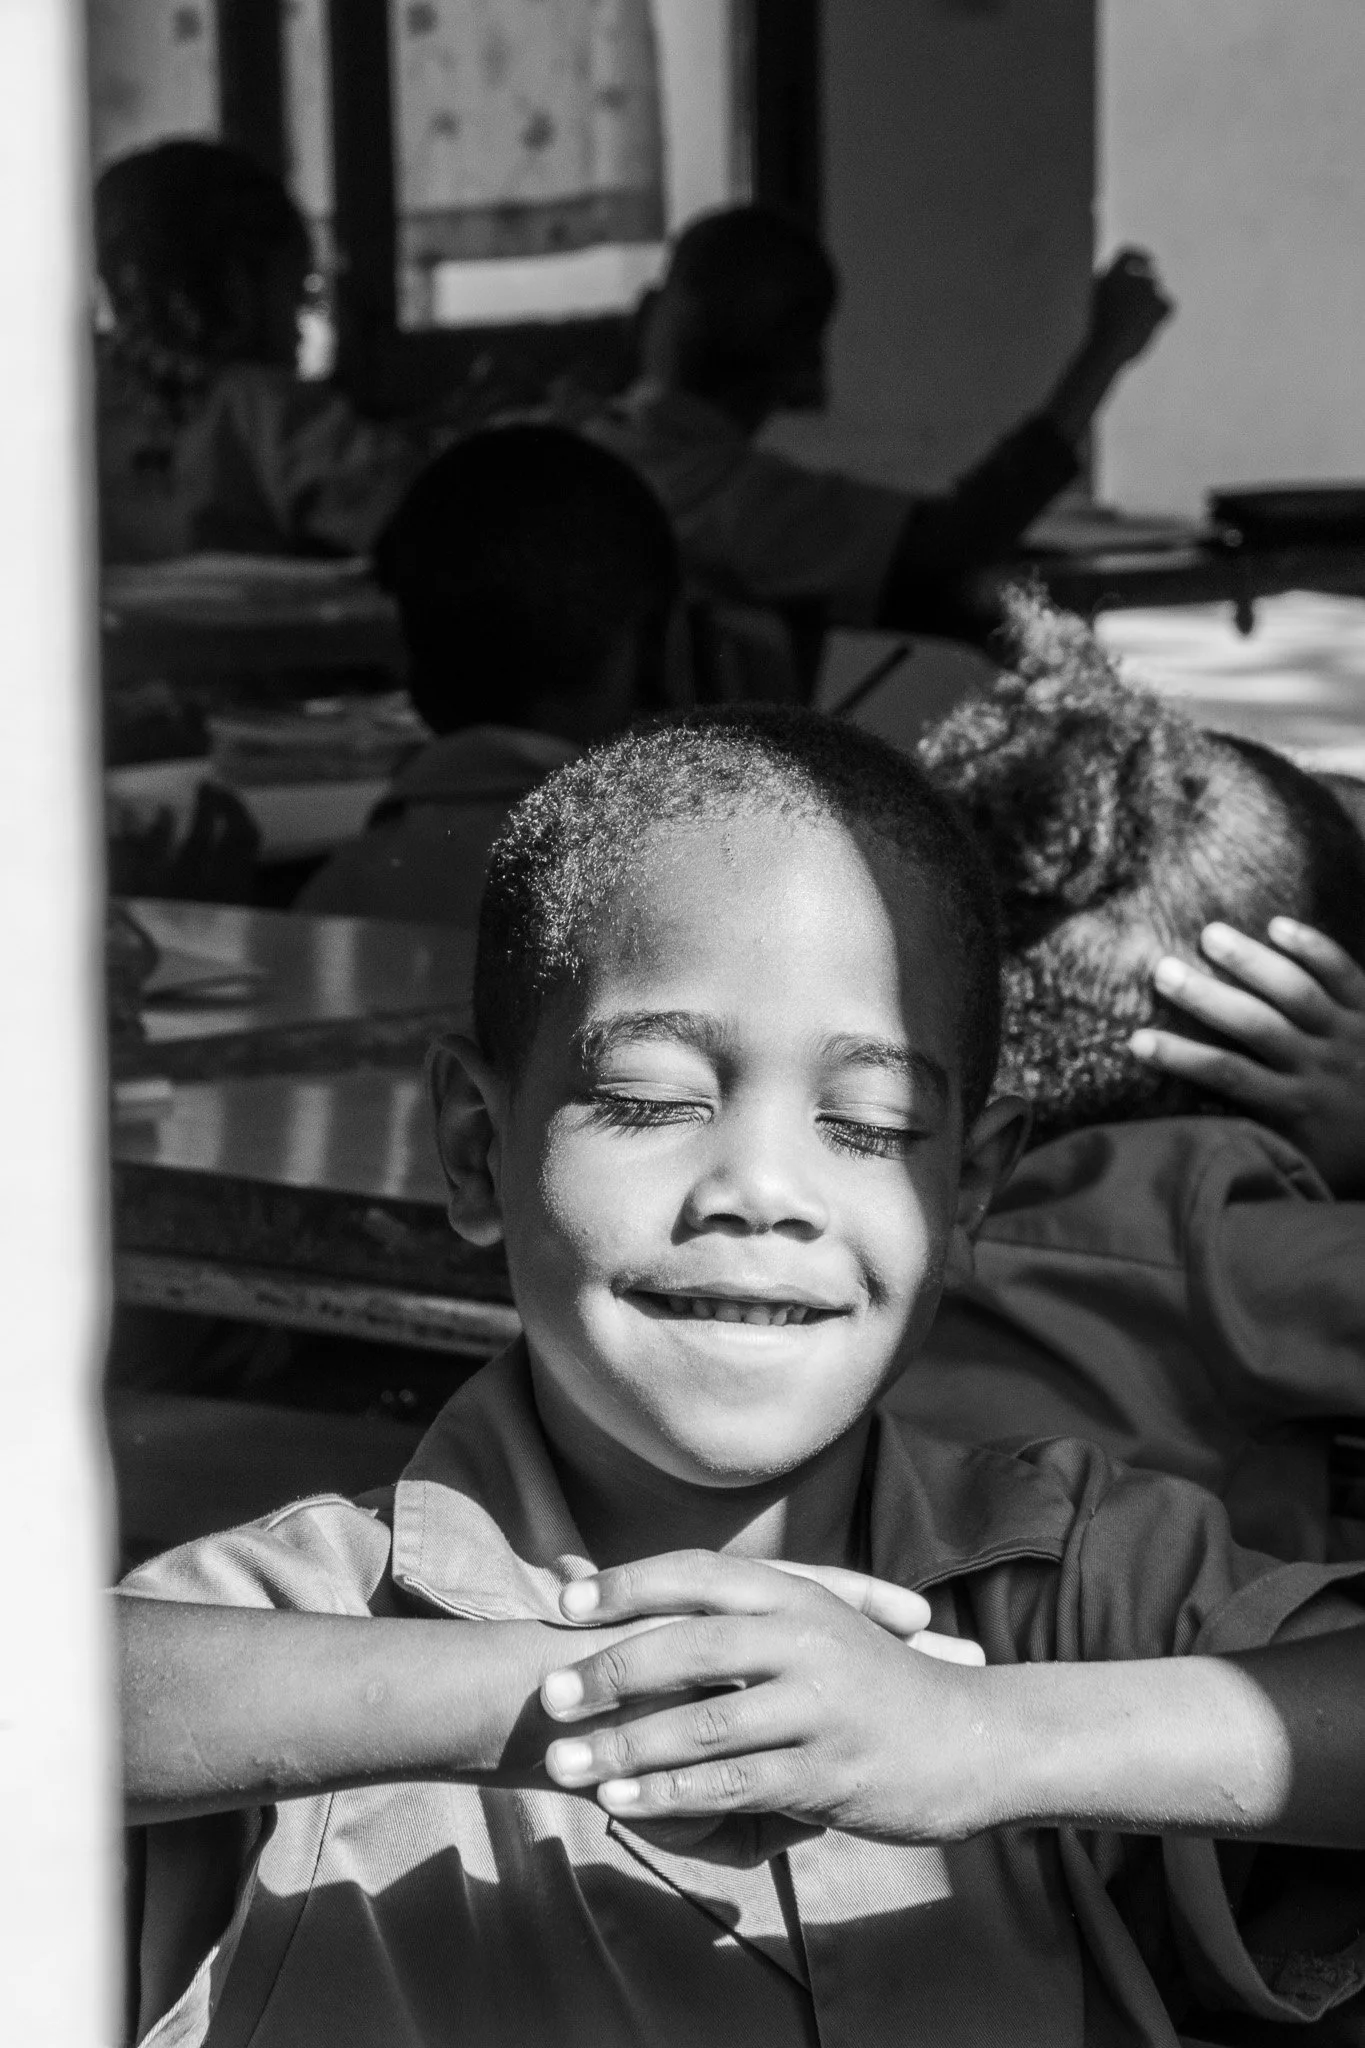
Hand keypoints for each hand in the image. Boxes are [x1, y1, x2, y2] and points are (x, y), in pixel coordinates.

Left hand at [540, 1551, 993, 1842]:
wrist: (974, 1738)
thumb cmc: (875, 1680)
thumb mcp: (816, 1625)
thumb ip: (736, 1613)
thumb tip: (643, 1594)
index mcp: (797, 1594)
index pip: (697, 1573)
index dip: (627, 1584)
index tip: (563, 1601)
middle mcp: (806, 1638)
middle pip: (689, 1647)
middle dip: (610, 1671)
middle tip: (548, 1696)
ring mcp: (819, 1706)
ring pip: (703, 1725)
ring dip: (626, 1748)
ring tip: (565, 1765)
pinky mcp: (828, 1771)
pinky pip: (734, 1786)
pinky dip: (671, 1797)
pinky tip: (623, 1809)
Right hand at [1086, 247, 1172, 367]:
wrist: (1106, 352)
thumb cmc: (1098, 335)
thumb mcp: (1098, 307)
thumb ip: (1111, 290)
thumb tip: (1121, 280)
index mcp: (1109, 277)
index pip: (1128, 254)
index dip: (1140, 256)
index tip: (1150, 261)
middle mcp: (1129, 278)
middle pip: (1148, 280)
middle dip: (1147, 294)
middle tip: (1139, 311)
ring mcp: (1144, 290)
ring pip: (1156, 295)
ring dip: (1150, 309)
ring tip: (1136, 328)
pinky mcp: (1157, 304)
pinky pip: (1169, 305)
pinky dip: (1162, 316)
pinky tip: (1151, 327)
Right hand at [1130, 918, 1364, 1193]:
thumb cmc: (1356, 1156)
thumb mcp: (1307, 1163)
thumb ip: (1260, 1143)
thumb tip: (1199, 1133)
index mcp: (1298, 1106)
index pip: (1228, 1076)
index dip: (1180, 1057)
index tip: (1136, 1040)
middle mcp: (1320, 1065)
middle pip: (1255, 1024)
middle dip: (1206, 996)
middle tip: (1162, 969)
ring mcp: (1350, 1033)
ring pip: (1295, 990)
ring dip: (1252, 960)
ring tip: (1211, 934)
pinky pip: (1343, 971)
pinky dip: (1312, 947)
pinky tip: (1277, 926)